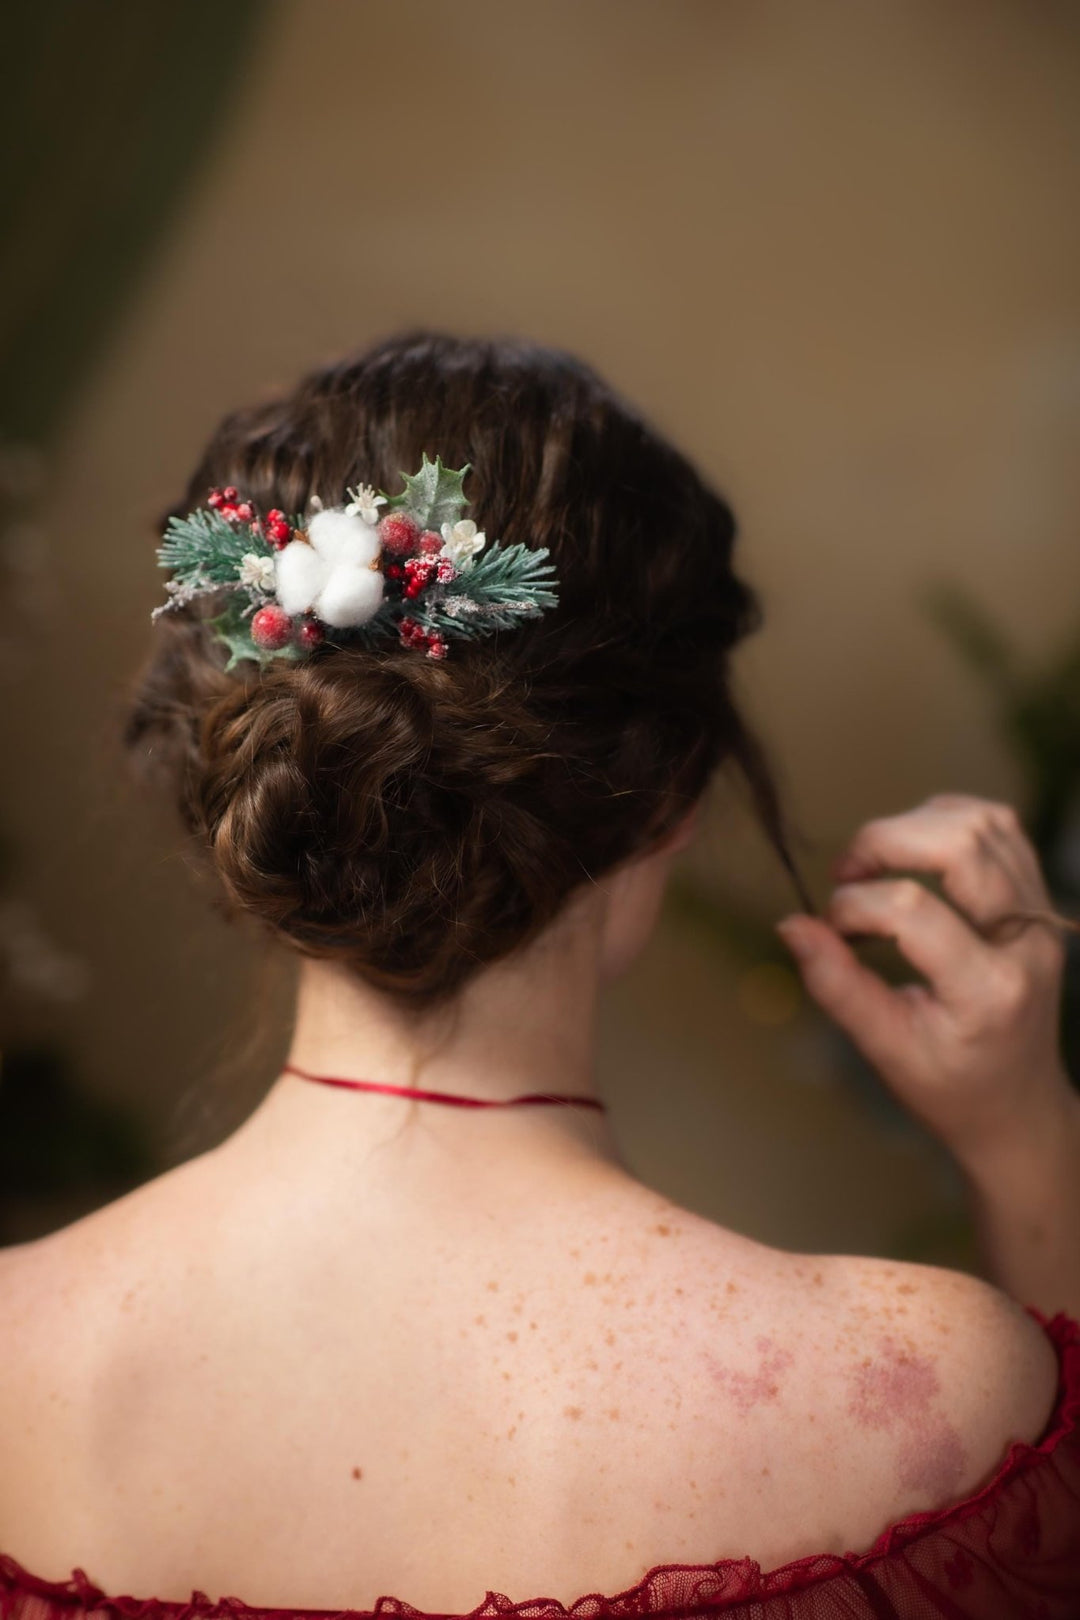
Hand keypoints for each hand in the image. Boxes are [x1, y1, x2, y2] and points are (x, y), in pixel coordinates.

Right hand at [776, 793, 1074, 1165]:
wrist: (1018, 1106)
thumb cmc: (950, 1087)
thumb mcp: (884, 1048)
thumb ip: (836, 985)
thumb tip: (791, 925)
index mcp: (989, 990)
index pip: (914, 910)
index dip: (855, 906)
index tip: (830, 930)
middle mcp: (1027, 943)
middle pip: (963, 844)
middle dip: (886, 840)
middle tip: (848, 873)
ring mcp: (1041, 917)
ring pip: (986, 823)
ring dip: (917, 824)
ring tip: (877, 862)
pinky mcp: (1039, 900)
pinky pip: (1001, 828)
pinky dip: (948, 820)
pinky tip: (913, 851)